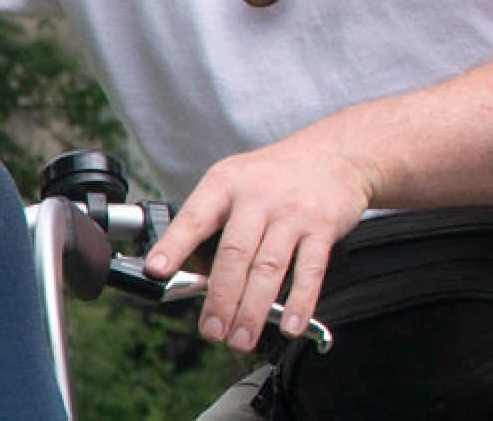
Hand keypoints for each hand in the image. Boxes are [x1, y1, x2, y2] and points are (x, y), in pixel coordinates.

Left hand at [142, 137, 372, 352]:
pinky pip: (310, 271)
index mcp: (225, 183)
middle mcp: (257, 197)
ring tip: (240, 338)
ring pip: (268, 268)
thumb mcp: (235, 181)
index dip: (174, 246)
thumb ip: (215, 221)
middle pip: (234, 254)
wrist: (335, 154)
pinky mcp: (323, 228)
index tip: (157, 270)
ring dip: (252, 310)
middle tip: (211, 330)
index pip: (194, 218)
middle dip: (220, 298)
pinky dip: (299, 303)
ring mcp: (292, 213)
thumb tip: (190, 272)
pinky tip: (288, 325)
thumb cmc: (275, 174)